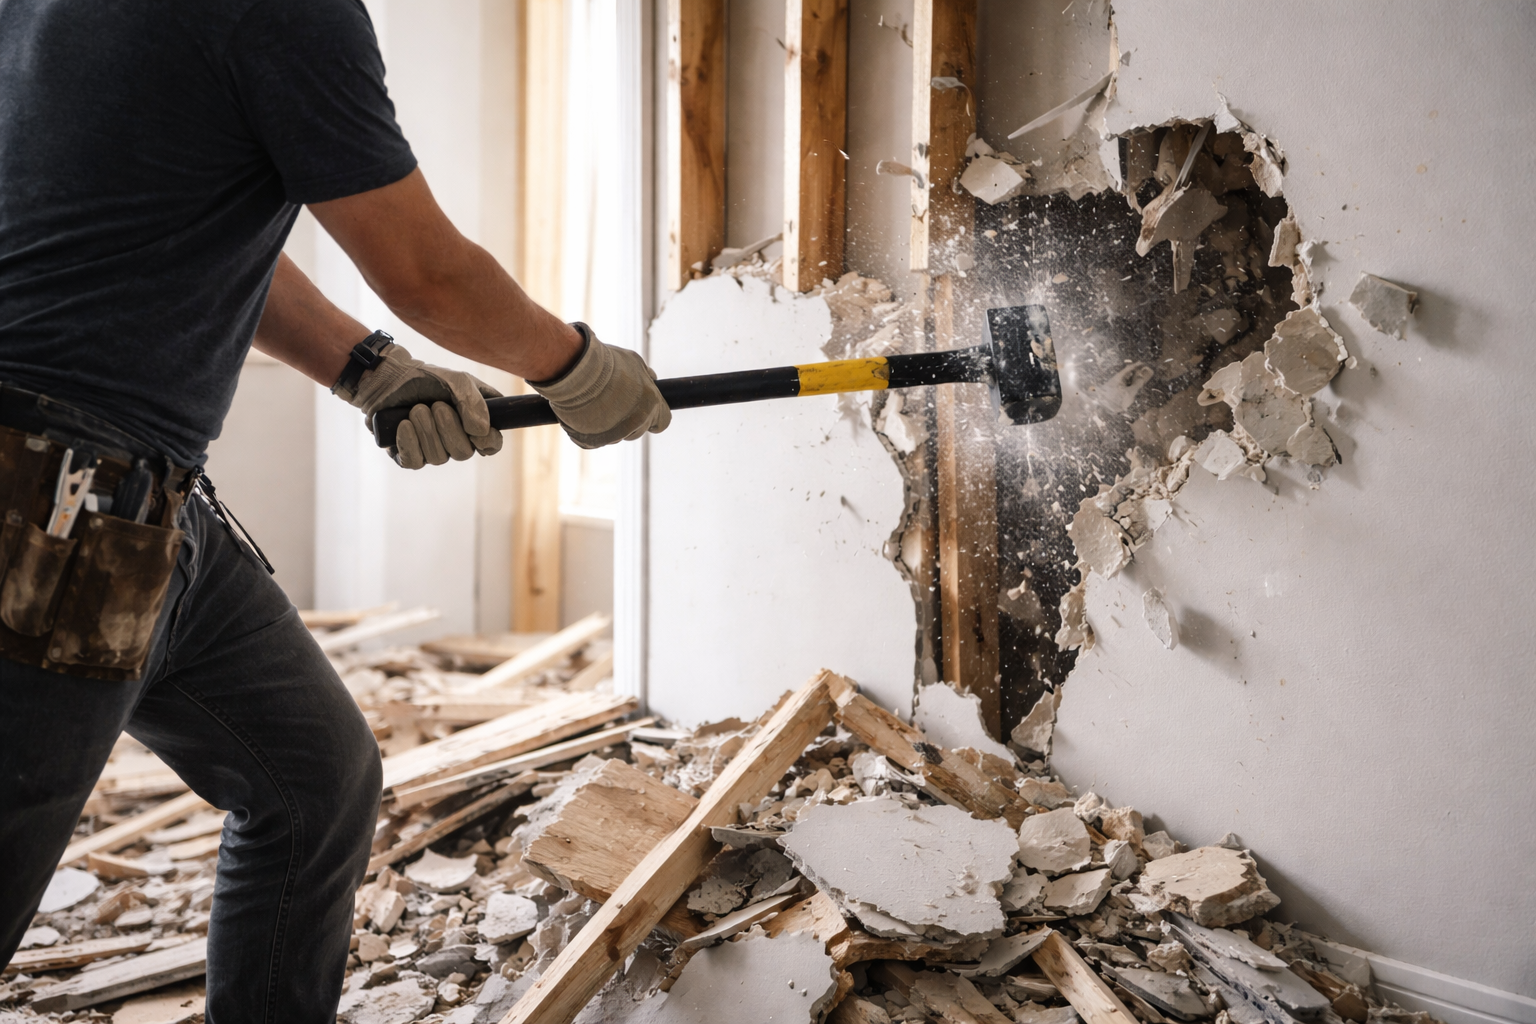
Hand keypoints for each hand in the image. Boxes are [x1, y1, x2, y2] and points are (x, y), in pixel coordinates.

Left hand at [340, 342, 503, 468]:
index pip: (491, 445)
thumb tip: (481, 431)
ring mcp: (432, 450)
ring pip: (438, 457)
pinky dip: (409, 441)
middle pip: (463, 453)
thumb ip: (474, 402)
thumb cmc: (426, 377)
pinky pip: (414, 462)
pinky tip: (403, 424)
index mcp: (475, 423)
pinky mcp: (409, 456)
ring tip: (416, 409)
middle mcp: (456, 440)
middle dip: (448, 428)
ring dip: (426, 429)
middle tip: (436, 405)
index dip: (487, 442)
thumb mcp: (458, 381)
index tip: (476, 430)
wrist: (388, 376)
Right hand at [530, 324, 670, 448]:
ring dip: (613, 425)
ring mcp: (614, 435)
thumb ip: (645, 374)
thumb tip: (652, 378)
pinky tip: (586, 413)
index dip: (655, 417)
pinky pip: (597, 439)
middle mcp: (636, 424)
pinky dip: (594, 430)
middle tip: (616, 403)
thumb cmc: (606, 363)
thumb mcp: (633, 361)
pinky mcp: (593, 441)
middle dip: (632, 420)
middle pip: (639, 430)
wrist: (575, 372)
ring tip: (598, 404)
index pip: (663, 421)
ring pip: (619, 436)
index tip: (647, 412)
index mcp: (651, 405)